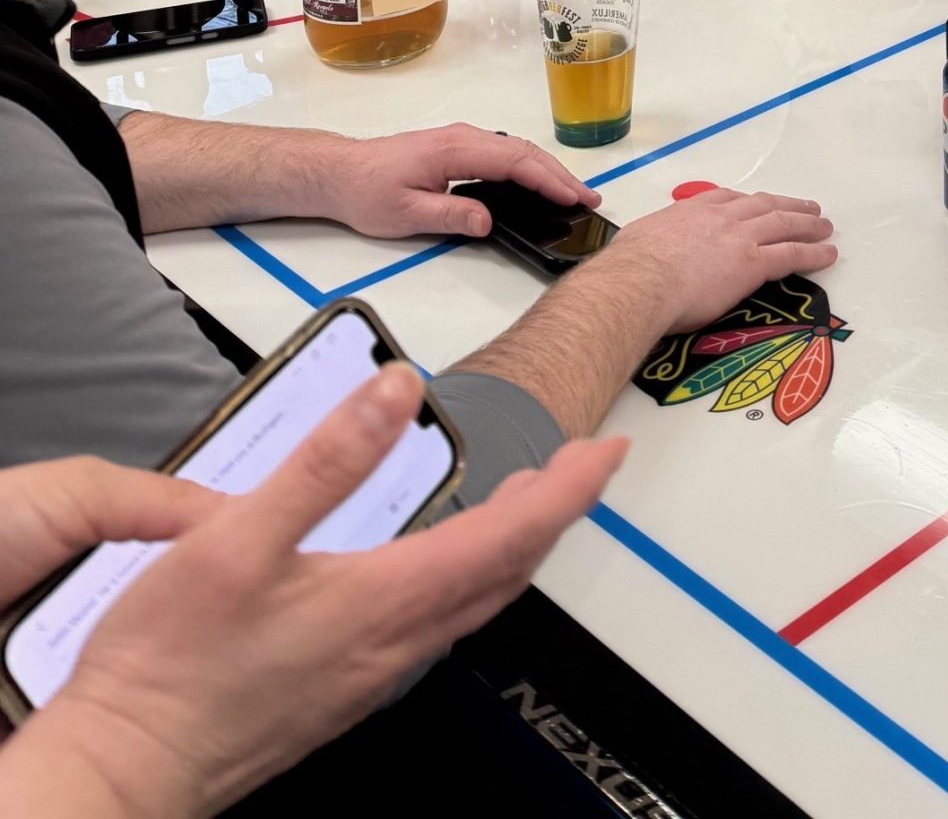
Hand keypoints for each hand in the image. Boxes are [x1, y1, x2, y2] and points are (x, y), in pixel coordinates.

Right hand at [39, 365, 621, 818]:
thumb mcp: (237, 541)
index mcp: (383, 602)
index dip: (568, 488)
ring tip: (521, 500)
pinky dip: (461, 578)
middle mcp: (391, 647)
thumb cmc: (169, 671)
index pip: (509, 536)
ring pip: (469, 604)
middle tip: (578, 465)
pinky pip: (430, 627)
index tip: (607, 448)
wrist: (119, 777)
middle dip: (552, 515)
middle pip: (503, 574)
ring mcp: (366, 677)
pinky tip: (434, 565)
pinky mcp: (337, 693)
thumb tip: (399, 390)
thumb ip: (325, 462)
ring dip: (508, 547)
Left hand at [318, 124, 600, 241]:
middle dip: (560, 175)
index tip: (575, 198)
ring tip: (573, 194)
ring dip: (547, 170)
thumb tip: (488, 221)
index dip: (548, 180)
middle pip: (524, 152)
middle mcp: (465, 137)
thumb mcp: (405, 213)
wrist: (339, 172)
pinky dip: (529, 168)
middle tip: (589, 199)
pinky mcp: (459, 148)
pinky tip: (538, 184)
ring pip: (517, 150)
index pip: (515, 162)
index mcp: (455, 149)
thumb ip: (449, 215)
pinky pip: (504, 153)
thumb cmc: (367, 191)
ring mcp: (463, 140)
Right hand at [605, 187, 835, 334]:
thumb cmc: (631, 266)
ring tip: (824, 225)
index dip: (748, 202)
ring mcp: (740, 238)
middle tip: (806, 208)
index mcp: (691, 210)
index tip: (758, 203)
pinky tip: (827, 254)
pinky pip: (791, 255)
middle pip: (763, 206)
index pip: (727, 199)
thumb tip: (642, 253)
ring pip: (783, 225)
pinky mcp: (753, 263)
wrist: (641, 280)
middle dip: (786, 206)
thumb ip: (653, 242)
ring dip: (807, 224)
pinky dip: (813, 253)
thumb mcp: (640, 239)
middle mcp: (721, 217)